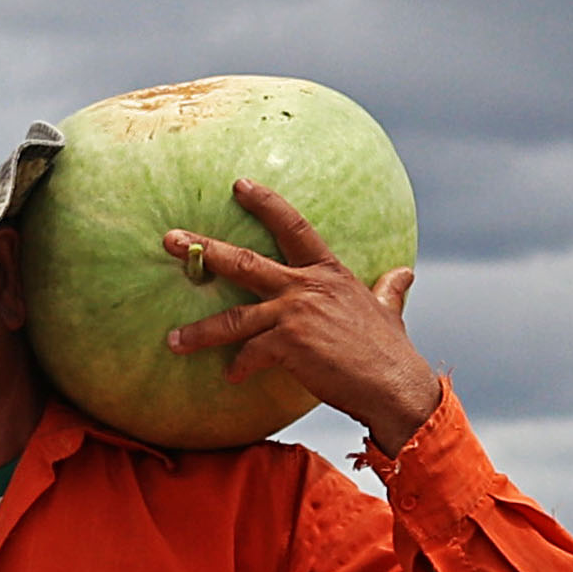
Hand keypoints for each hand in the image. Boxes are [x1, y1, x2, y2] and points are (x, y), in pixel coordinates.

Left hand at [157, 177, 444, 441]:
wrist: (395, 387)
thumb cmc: (391, 352)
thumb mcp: (389, 311)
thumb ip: (390, 289)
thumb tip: (404, 273)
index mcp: (329, 273)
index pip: (293, 226)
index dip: (266, 202)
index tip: (239, 184)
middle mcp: (308, 287)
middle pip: (245, 262)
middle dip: (203, 249)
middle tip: (168, 239)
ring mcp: (296, 314)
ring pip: (234, 318)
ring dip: (199, 331)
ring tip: (173, 340)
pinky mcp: (289, 345)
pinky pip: (250, 354)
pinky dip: (239, 367)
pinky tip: (232, 377)